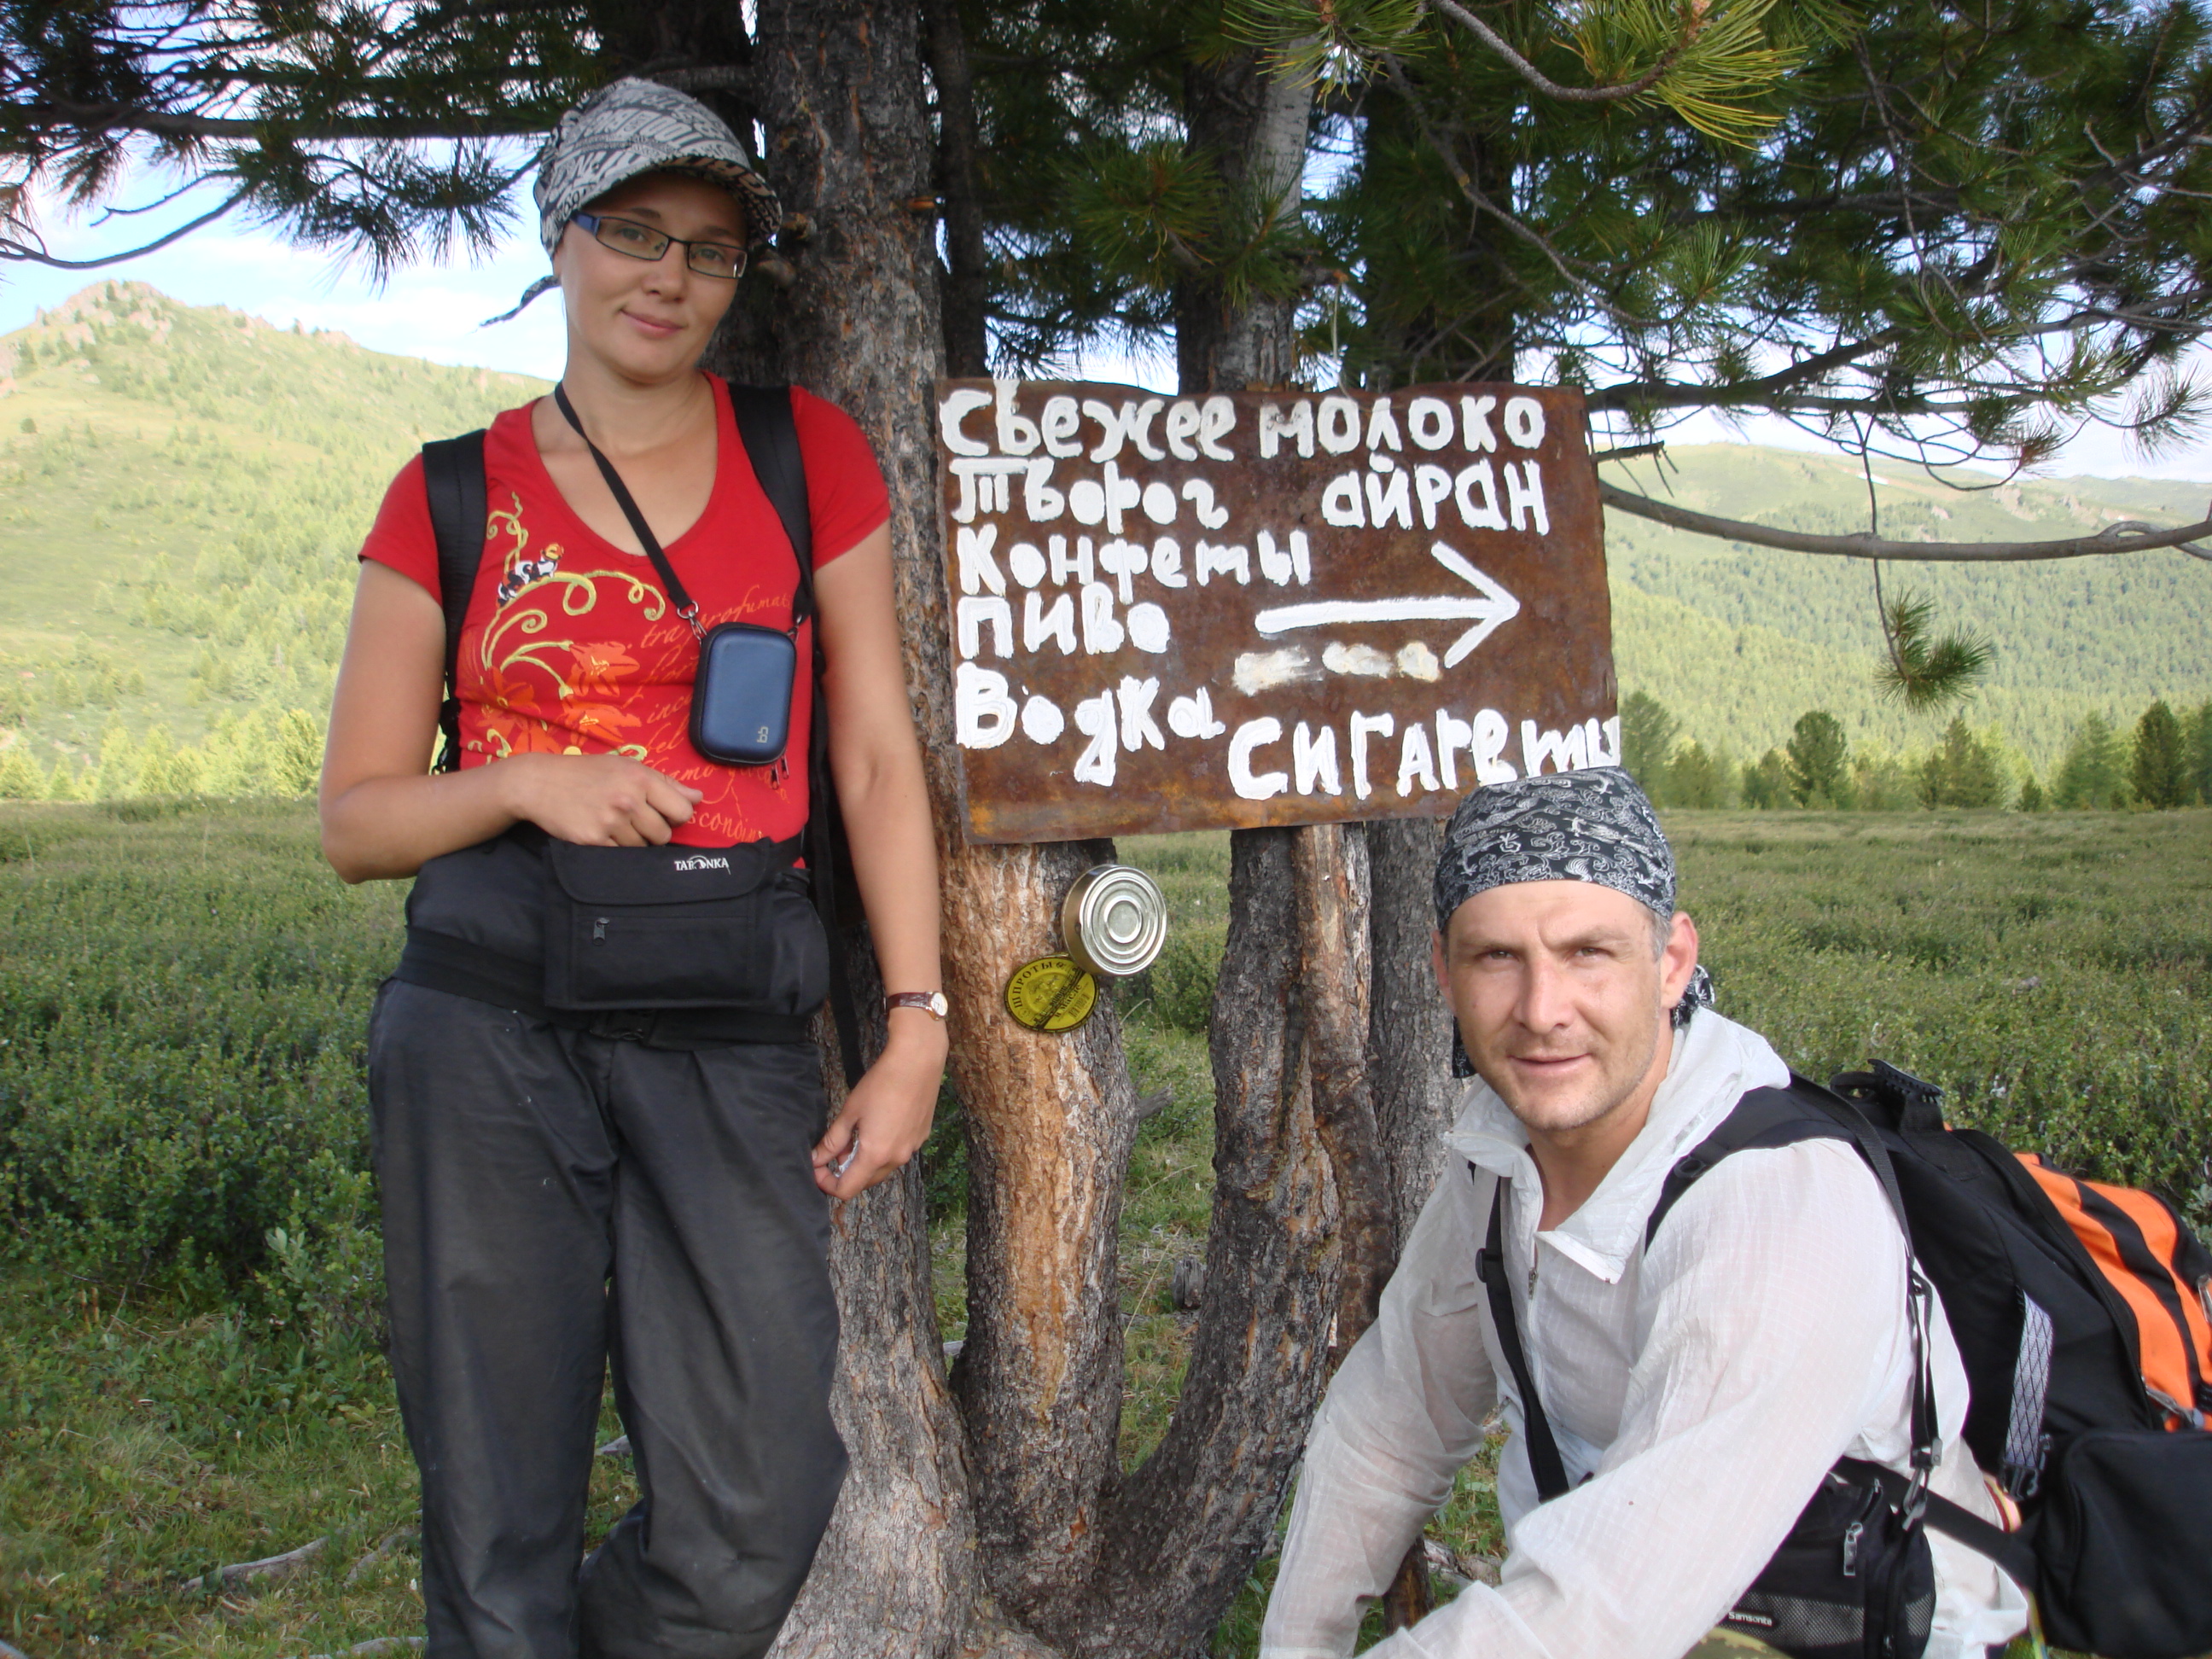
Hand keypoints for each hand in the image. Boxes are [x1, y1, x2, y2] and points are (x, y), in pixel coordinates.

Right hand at [496, 751, 703, 845]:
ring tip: (614, 824)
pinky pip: (620, 855)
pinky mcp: (593, 840)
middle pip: (663, 835)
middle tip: (633, 820)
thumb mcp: (626, 767)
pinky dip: (615, 848)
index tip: (663, 814)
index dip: (676, 816)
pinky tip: (602, 833)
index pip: (682, 811)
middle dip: (653, 832)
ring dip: (633, 841)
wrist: (540, 783)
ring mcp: (610, 822)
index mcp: (640, 779)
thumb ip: (665, 783)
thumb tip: (699, 798)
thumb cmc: (587, 773)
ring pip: (642, 847)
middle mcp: (628, 800)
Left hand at [812, 1011, 947, 1198]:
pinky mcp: (921, 1138)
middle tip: (833, 1150)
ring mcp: (912, 1149)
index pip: (847, 1189)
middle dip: (845, 1172)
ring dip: (864, 1161)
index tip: (817, 1169)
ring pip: (882, 1168)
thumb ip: (832, 1141)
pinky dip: (883, 1151)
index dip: (827, 1184)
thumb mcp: (849, 1112)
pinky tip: (878, 1127)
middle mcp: (896, 1158)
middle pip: (865, 1182)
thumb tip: (816, 1159)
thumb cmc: (881, 1083)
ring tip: (855, 1136)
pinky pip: (897, 1154)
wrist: (917, 1062)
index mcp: (875, 1155)